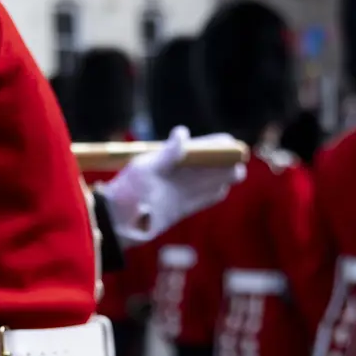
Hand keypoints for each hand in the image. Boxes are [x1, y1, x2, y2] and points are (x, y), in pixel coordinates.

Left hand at [98, 126, 245, 246]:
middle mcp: (172, 177)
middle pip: (203, 166)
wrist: (115, 223)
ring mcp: (175, 194)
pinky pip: (199, 201)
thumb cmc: (126, 193)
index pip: (194, 150)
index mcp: (165, 162)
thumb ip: (167, 155)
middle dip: (221, 162)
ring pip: (204, 183)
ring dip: (221, 178)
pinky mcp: (177, 211)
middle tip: (240, 158)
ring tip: (238, 172)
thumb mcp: (145, 170)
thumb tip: (183, 133)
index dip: (211, 145)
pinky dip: (211, 195)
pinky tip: (224, 190)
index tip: (229, 141)